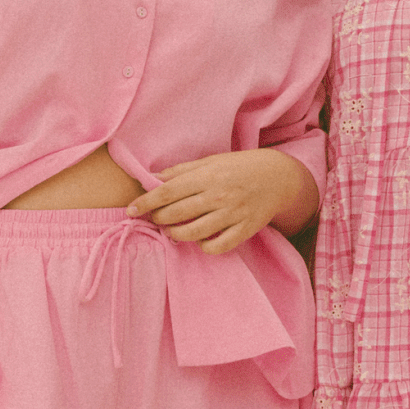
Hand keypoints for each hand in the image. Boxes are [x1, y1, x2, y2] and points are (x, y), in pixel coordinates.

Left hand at [129, 149, 313, 254]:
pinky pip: (217, 247)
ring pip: (193, 233)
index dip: (145, 203)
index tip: (130, 210)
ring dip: (176, 234)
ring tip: (172, 230)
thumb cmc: (240, 167)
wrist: (279, 177)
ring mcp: (232, 215)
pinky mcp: (245, 230)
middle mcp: (218, 195)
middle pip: (176, 214)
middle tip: (155, 218)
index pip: (167, 192)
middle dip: (158, 219)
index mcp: (208, 176)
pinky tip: (200, 239)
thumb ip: (182, 171)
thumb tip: (152, 178)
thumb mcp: (211, 161)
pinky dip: (203, 247)